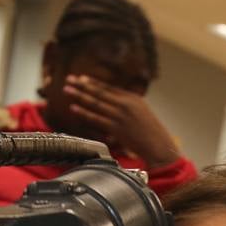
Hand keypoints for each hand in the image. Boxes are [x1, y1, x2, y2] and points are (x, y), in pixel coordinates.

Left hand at [63, 74, 180, 168]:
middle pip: (99, 92)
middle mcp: (125, 104)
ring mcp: (120, 116)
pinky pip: (96, 119)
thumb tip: (112, 103)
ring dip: (79, 96)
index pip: (108, 88)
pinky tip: (74, 108)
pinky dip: (84, 113)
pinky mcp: (116, 128)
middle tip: (68, 79)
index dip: (93, 82)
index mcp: (132, 98)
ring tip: (66, 90)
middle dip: (82, 85)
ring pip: (95, 103)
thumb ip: (127, 106)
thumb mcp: (141, 113)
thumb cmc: (151, 133)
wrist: (159, 146)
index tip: (81, 78)